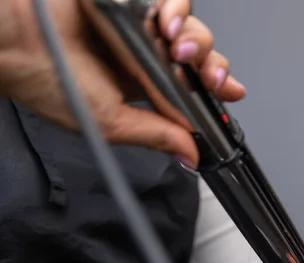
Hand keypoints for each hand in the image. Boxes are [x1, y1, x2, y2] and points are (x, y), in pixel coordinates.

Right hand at [0, 0, 245, 167]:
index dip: (216, 91)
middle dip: (214, 69)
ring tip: (178, 51)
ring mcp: (141, 26)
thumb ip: (156, 136)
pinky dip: (178, 11)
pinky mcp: (134, 2)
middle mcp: (147, 55)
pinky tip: (167, 25)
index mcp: (145, 88)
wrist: (18, 40)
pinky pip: (173, 2)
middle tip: (209, 78)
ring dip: (197, 42)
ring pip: (193, 30)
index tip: (232, 93)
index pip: (192, 91)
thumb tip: (191, 156)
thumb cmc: (51, 82)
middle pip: (201, 59)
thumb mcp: (112, 124)